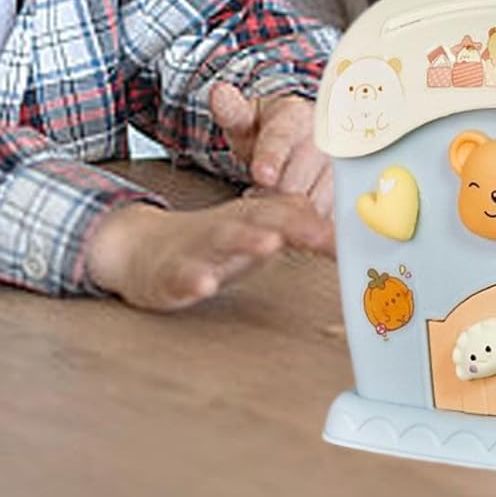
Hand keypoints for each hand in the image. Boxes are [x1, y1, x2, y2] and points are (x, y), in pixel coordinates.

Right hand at [83, 194, 333, 310]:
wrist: (143, 248)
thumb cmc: (214, 244)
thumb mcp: (258, 233)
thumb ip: (301, 231)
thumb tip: (351, 240)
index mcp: (252, 217)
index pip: (290, 212)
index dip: (321, 223)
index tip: (351, 238)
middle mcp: (229, 227)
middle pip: (261, 219)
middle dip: (291, 225)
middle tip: (321, 234)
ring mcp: (198, 249)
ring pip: (222, 241)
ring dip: (246, 240)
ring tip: (268, 244)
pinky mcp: (170, 274)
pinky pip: (182, 276)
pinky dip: (193, 279)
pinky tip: (203, 284)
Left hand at [209, 84, 333, 216]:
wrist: (295, 137)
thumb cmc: (266, 130)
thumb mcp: (244, 117)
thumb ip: (230, 109)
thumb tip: (219, 93)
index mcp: (296, 116)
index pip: (283, 138)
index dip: (271, 158)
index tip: (262, 175)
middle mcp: (324, 139)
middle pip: (298, 178)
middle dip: (273, 193)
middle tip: (254, 195)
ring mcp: (338, 166)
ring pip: (314, 201)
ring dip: (290, 211)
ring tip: (272, 200)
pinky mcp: (345, 193)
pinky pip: (328, 215)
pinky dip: (308, 222)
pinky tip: (293, 216)